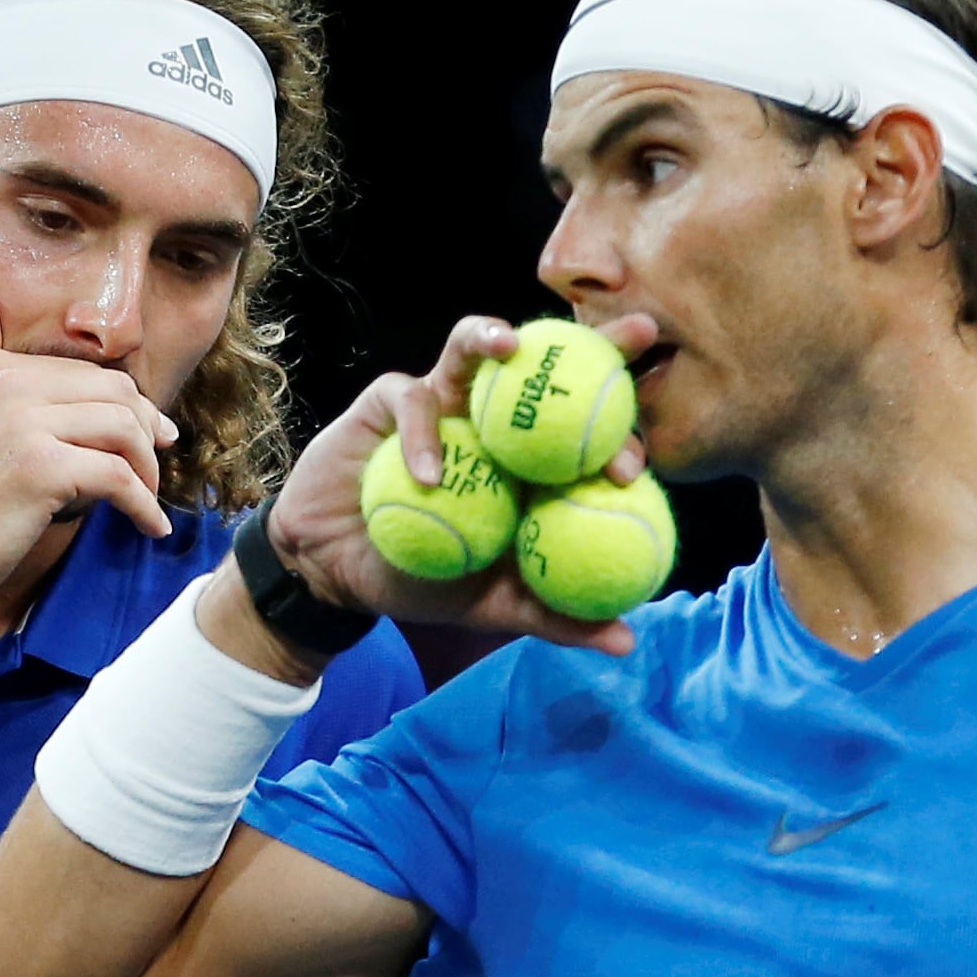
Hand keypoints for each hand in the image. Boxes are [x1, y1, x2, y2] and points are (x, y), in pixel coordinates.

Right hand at [0, 281, 182, 609]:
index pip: (87, 374)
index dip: (127, 407)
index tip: (150, 437)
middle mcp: (7, 385)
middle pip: (115, 393)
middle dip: (146, 431)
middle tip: (154, 467)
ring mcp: (23, 424)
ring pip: (123, 429)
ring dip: (147, 470)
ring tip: (148, 499)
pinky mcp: (42, 470)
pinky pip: (119, 478)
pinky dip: (144, 505)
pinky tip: (150, 527)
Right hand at [265, 312, 657, 653]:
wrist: (337, 574)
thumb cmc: (421, 580)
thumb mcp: (494, 605)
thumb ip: (556, 617)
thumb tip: (627, 641)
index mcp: (533, 461)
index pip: (590, 432)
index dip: (623, 433)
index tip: (635, 465)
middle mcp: (496, 420)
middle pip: (554, 369)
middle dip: (600, 344)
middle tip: (639, 336)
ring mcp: (445, 402)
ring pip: (473, 348)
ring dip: (491, 335)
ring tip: (511, 347)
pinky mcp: (390, 400)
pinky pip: (411, 401)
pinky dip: (421, 436)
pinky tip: (430, 477)